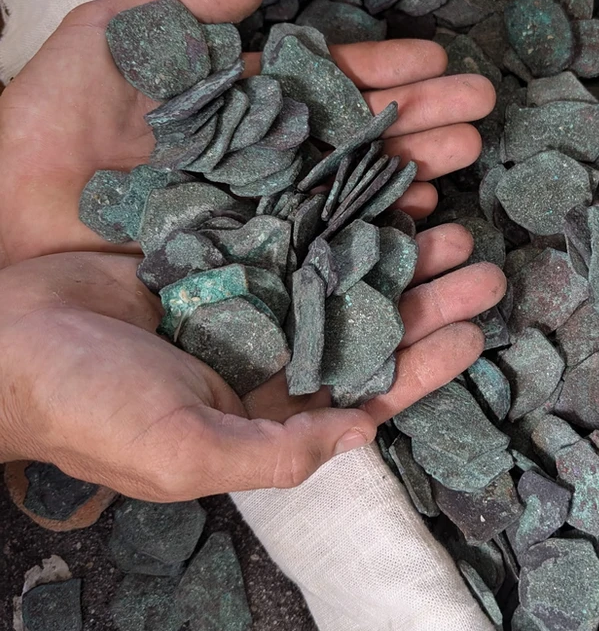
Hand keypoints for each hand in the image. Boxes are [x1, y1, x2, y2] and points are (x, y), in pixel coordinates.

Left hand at [0, 0, 494, 266]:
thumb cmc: (43, 124)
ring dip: (415, 180)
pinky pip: (323, 260)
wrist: (1, 216)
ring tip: (469, 159)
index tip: (443, 64)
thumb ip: (180, 6)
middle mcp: (260, 165)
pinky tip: (423, 233)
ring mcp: (258, 220)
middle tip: (482, 112)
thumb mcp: (107, 38)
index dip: (387, 75)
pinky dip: (376, 246)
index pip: (329, 87)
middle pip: (357, 142)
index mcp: (237, 110)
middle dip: (423, 123)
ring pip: (351, 200)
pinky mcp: (248, 272)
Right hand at [0, 249, 502, 498]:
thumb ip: (276, 452)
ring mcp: (237, 295)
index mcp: (263, 412)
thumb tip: (364, 436)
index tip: (477, 329)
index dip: (426, 363)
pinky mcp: (210, 245)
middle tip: (481, 261)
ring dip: (387, 243)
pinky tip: (368, 178)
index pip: (367, 389)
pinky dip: (329, 201)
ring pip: (334, 265)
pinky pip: (287, 218)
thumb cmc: (85, 408)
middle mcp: (260, 353)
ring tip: (446, 212)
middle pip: (363, 321)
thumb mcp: (185, 450)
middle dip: (423, 294)